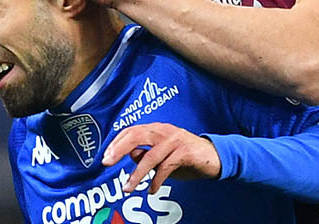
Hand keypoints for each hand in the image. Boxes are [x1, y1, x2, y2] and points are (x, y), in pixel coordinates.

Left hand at [102, 122, 221, 193]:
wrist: (213, 156)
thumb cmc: (185, 154)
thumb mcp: (162, 154)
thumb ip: (147, 153)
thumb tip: (130, 155)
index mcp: (156, 129)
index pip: (131, 131)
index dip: (116, 143)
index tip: (105, 157)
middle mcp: (163, 131)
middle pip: (136, 135)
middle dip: (119, 149)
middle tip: (107, 162)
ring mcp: (174, 140)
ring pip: (151, 155)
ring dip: (137, 174)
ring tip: (128, 187)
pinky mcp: (185, 151)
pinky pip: (166, 167)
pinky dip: (157, 180)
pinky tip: (152, 190)